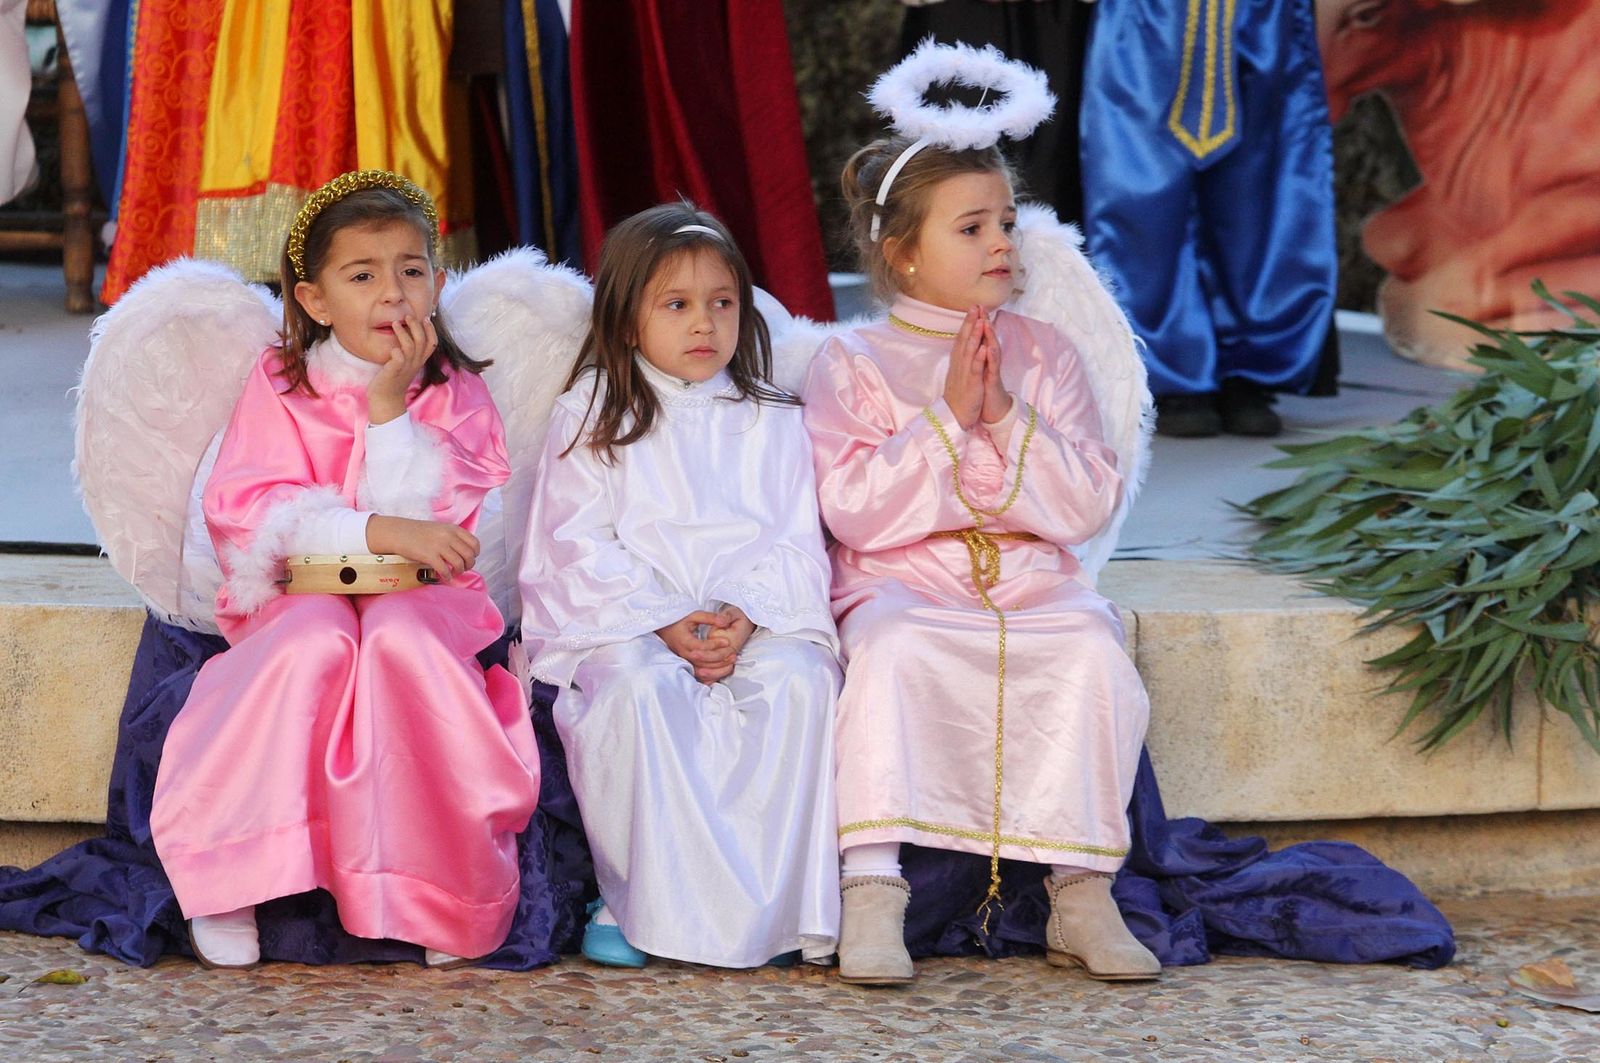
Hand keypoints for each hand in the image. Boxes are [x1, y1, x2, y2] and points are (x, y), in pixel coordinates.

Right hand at [365, 515, 477, 579]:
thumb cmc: (419, 533)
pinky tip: (444, 577)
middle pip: (470, 555)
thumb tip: (465, 553)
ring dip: (459, 572)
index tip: (469, 558)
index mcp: (453, 529)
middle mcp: (449, 536)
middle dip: (468, 565)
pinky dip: (447, 576)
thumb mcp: (441, 529)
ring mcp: (440, 546)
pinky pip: (445, 569)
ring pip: (460, 564)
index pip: (475, 543)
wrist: (399, 532)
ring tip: (453, 573)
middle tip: (462, 568)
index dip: (475, 554)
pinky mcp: (430, 555)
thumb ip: (453, 538)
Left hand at [367, 314, 436, 424]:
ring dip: (404, 334)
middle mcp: (415, 363)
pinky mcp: (394, 372)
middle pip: (422, 342)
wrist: (386, 398)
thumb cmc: (394, 378)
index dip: (431, 330)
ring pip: (411, 347)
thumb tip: (408, 333)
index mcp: (419, 361)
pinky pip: (398, 359)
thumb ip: (409, 350)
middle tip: (408, 316)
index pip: (432, 343)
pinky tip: (392, 347)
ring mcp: (405, 368)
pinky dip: (397, 351)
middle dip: (417, 327)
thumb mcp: (406, 363)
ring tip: (396, 323)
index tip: (426, 318)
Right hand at [656, 610, 737, 683]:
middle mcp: (683, 653)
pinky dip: (712, 676)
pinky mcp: (688, 666)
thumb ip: (709, 618)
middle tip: (732, 651)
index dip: (714, 645)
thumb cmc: (680, 622)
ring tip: (732, 660)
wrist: (666, 630)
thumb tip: (724, 622)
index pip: (700, 646)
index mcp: (684, 641)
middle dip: (720, 657)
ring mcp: (685, 662)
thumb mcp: (693, 615)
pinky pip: (700, 676)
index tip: (726, 641)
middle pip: (703, 660)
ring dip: (718, 668)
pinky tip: (723, 671)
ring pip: (702, 671)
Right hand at [941, 306, 988, 429]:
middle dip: (970, 323)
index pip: (961, 339)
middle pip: (964, 340)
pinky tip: (985, 347)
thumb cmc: (959, 395)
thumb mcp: (959, 374)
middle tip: (975, 306)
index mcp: (957, 362)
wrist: (954, 416)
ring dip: (975, 335)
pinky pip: (976, 369)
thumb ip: (962, 359)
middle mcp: (959, 365)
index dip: (966, 323)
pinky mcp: (971, 384)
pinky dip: (980, 357)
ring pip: (970, 351)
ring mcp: (965, 373)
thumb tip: (965, 347)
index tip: (972, 309)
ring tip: (980, 321)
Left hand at [977, 316, 1012, 425]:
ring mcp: (991, 371)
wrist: (993, 409)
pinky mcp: (993, 382)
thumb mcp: (978, 370)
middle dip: (984, 323)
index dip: (977, 322)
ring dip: (989, 336)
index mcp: (983, 358)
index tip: (973, 307)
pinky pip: (992, 368)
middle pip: (988, 339)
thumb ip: (978, 356)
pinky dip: (990, 358)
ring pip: (992, 350)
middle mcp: (989, 361)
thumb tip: (976, 342)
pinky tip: (988, 348)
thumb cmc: (985, 389)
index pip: (980, 337)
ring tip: (987, 322)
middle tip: (981, 307)